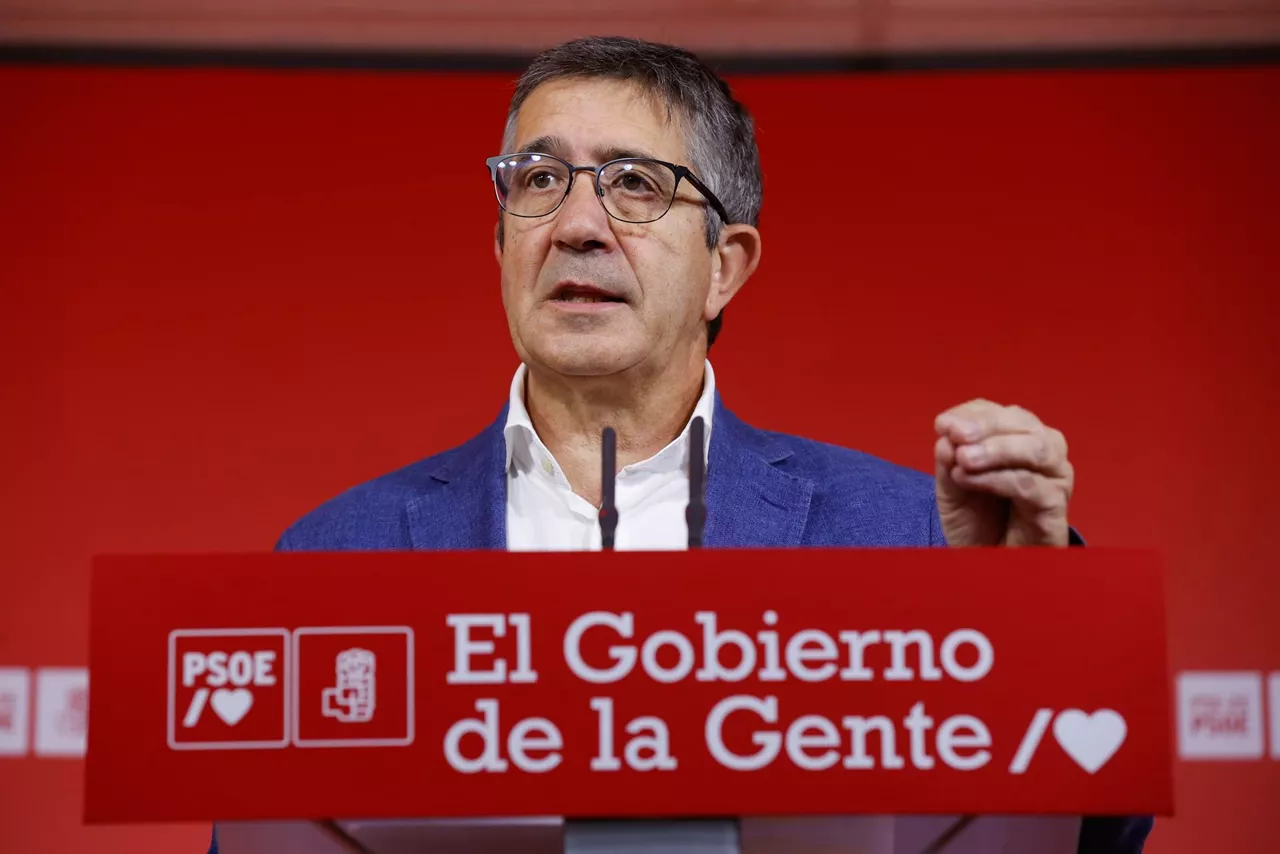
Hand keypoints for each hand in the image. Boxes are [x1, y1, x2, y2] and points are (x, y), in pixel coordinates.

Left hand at [933, 400, 1073, 546]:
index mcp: (1016, 438)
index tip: (942, 424)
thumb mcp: (952, 486)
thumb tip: (946, 435)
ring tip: (963, 458)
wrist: (989, 565)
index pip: (999, 413)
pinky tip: (970, 479)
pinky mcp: (1056, 507)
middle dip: (986, 426)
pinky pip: (1032, 485)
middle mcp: (1043, 452)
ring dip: (996, 449)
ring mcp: (1054, 478)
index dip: (971, 414)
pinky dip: (998, 479)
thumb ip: (949, 460)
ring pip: (1036, 449)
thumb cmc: (977, 521)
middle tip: (955, 434)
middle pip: (1023, 423)